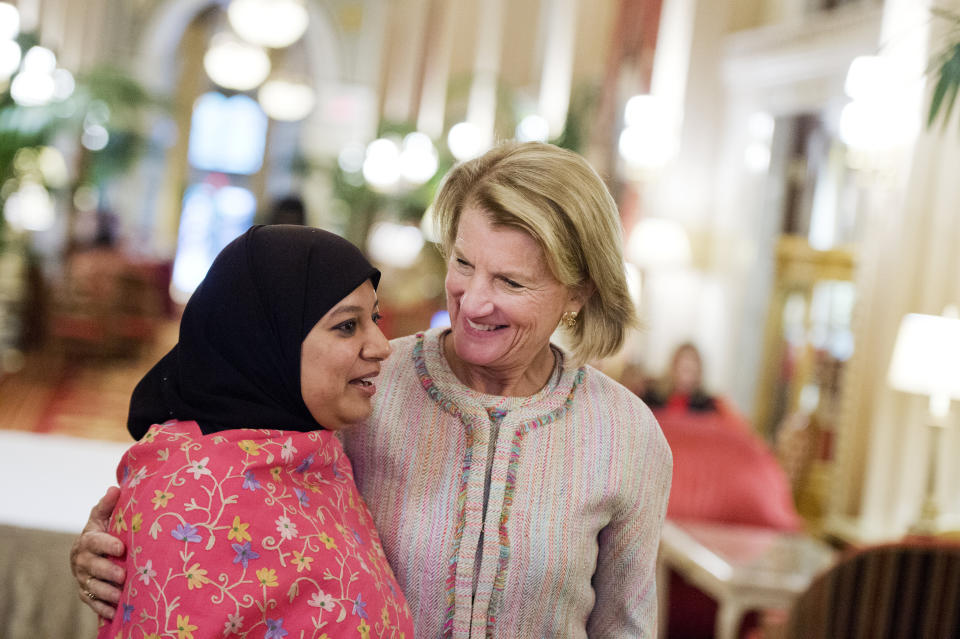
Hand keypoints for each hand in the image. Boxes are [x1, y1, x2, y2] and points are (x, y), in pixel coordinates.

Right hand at [70, 486, 124, 618]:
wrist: (90, 552)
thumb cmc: (103, 531)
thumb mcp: (103, 517)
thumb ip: (108, 505)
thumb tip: (115, 488)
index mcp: (87, 540)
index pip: (94, 542)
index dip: (106, 544)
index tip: (121, 548)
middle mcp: (82, 561)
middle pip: (92, 568)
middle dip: (107, 572)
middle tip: (124, 576)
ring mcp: (82, 578)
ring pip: (92, 587)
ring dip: (106, 593)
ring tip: (121, 596)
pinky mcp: (85, 593)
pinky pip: (92, 603)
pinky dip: (102, 609)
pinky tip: (114, 613)